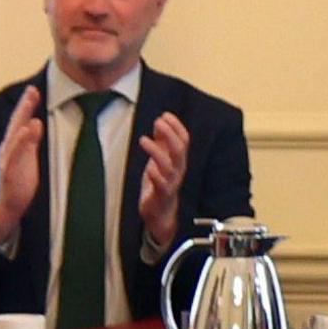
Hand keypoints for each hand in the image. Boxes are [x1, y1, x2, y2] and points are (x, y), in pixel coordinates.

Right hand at [0, 88, 46, 241]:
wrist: (8, 205)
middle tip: (32, 90)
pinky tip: (28, 129)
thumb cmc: (18, 182)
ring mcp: (8, 160)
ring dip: (22, 119)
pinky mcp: (10, 171)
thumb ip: (31, 141)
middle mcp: (8, 150)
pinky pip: (15, 153)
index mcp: (12, 146)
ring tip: (29, 103)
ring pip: (15, 136)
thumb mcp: (28, 158)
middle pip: (16, 124)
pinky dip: (21, 140)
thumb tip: (36, 122)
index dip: (26, 106)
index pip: (20, 122)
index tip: (33, 90)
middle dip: (24, 107)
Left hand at [135, 111, 193, 250]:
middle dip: (170, 134)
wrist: (160, 214)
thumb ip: (161, 142)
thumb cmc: (159, 185)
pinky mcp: (161, 195)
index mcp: (179, 161)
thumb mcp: (159, 160)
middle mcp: (178, 170)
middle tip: (158, 121)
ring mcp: (171, 183)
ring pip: (170, 165)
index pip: (184, 140)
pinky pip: (162, 185)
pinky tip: (148, 167)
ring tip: (144, 139)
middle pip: (180, 150)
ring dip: (157, 151)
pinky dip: (156, 175)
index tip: (165, 114)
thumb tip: (160, 122)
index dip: (176, 127)